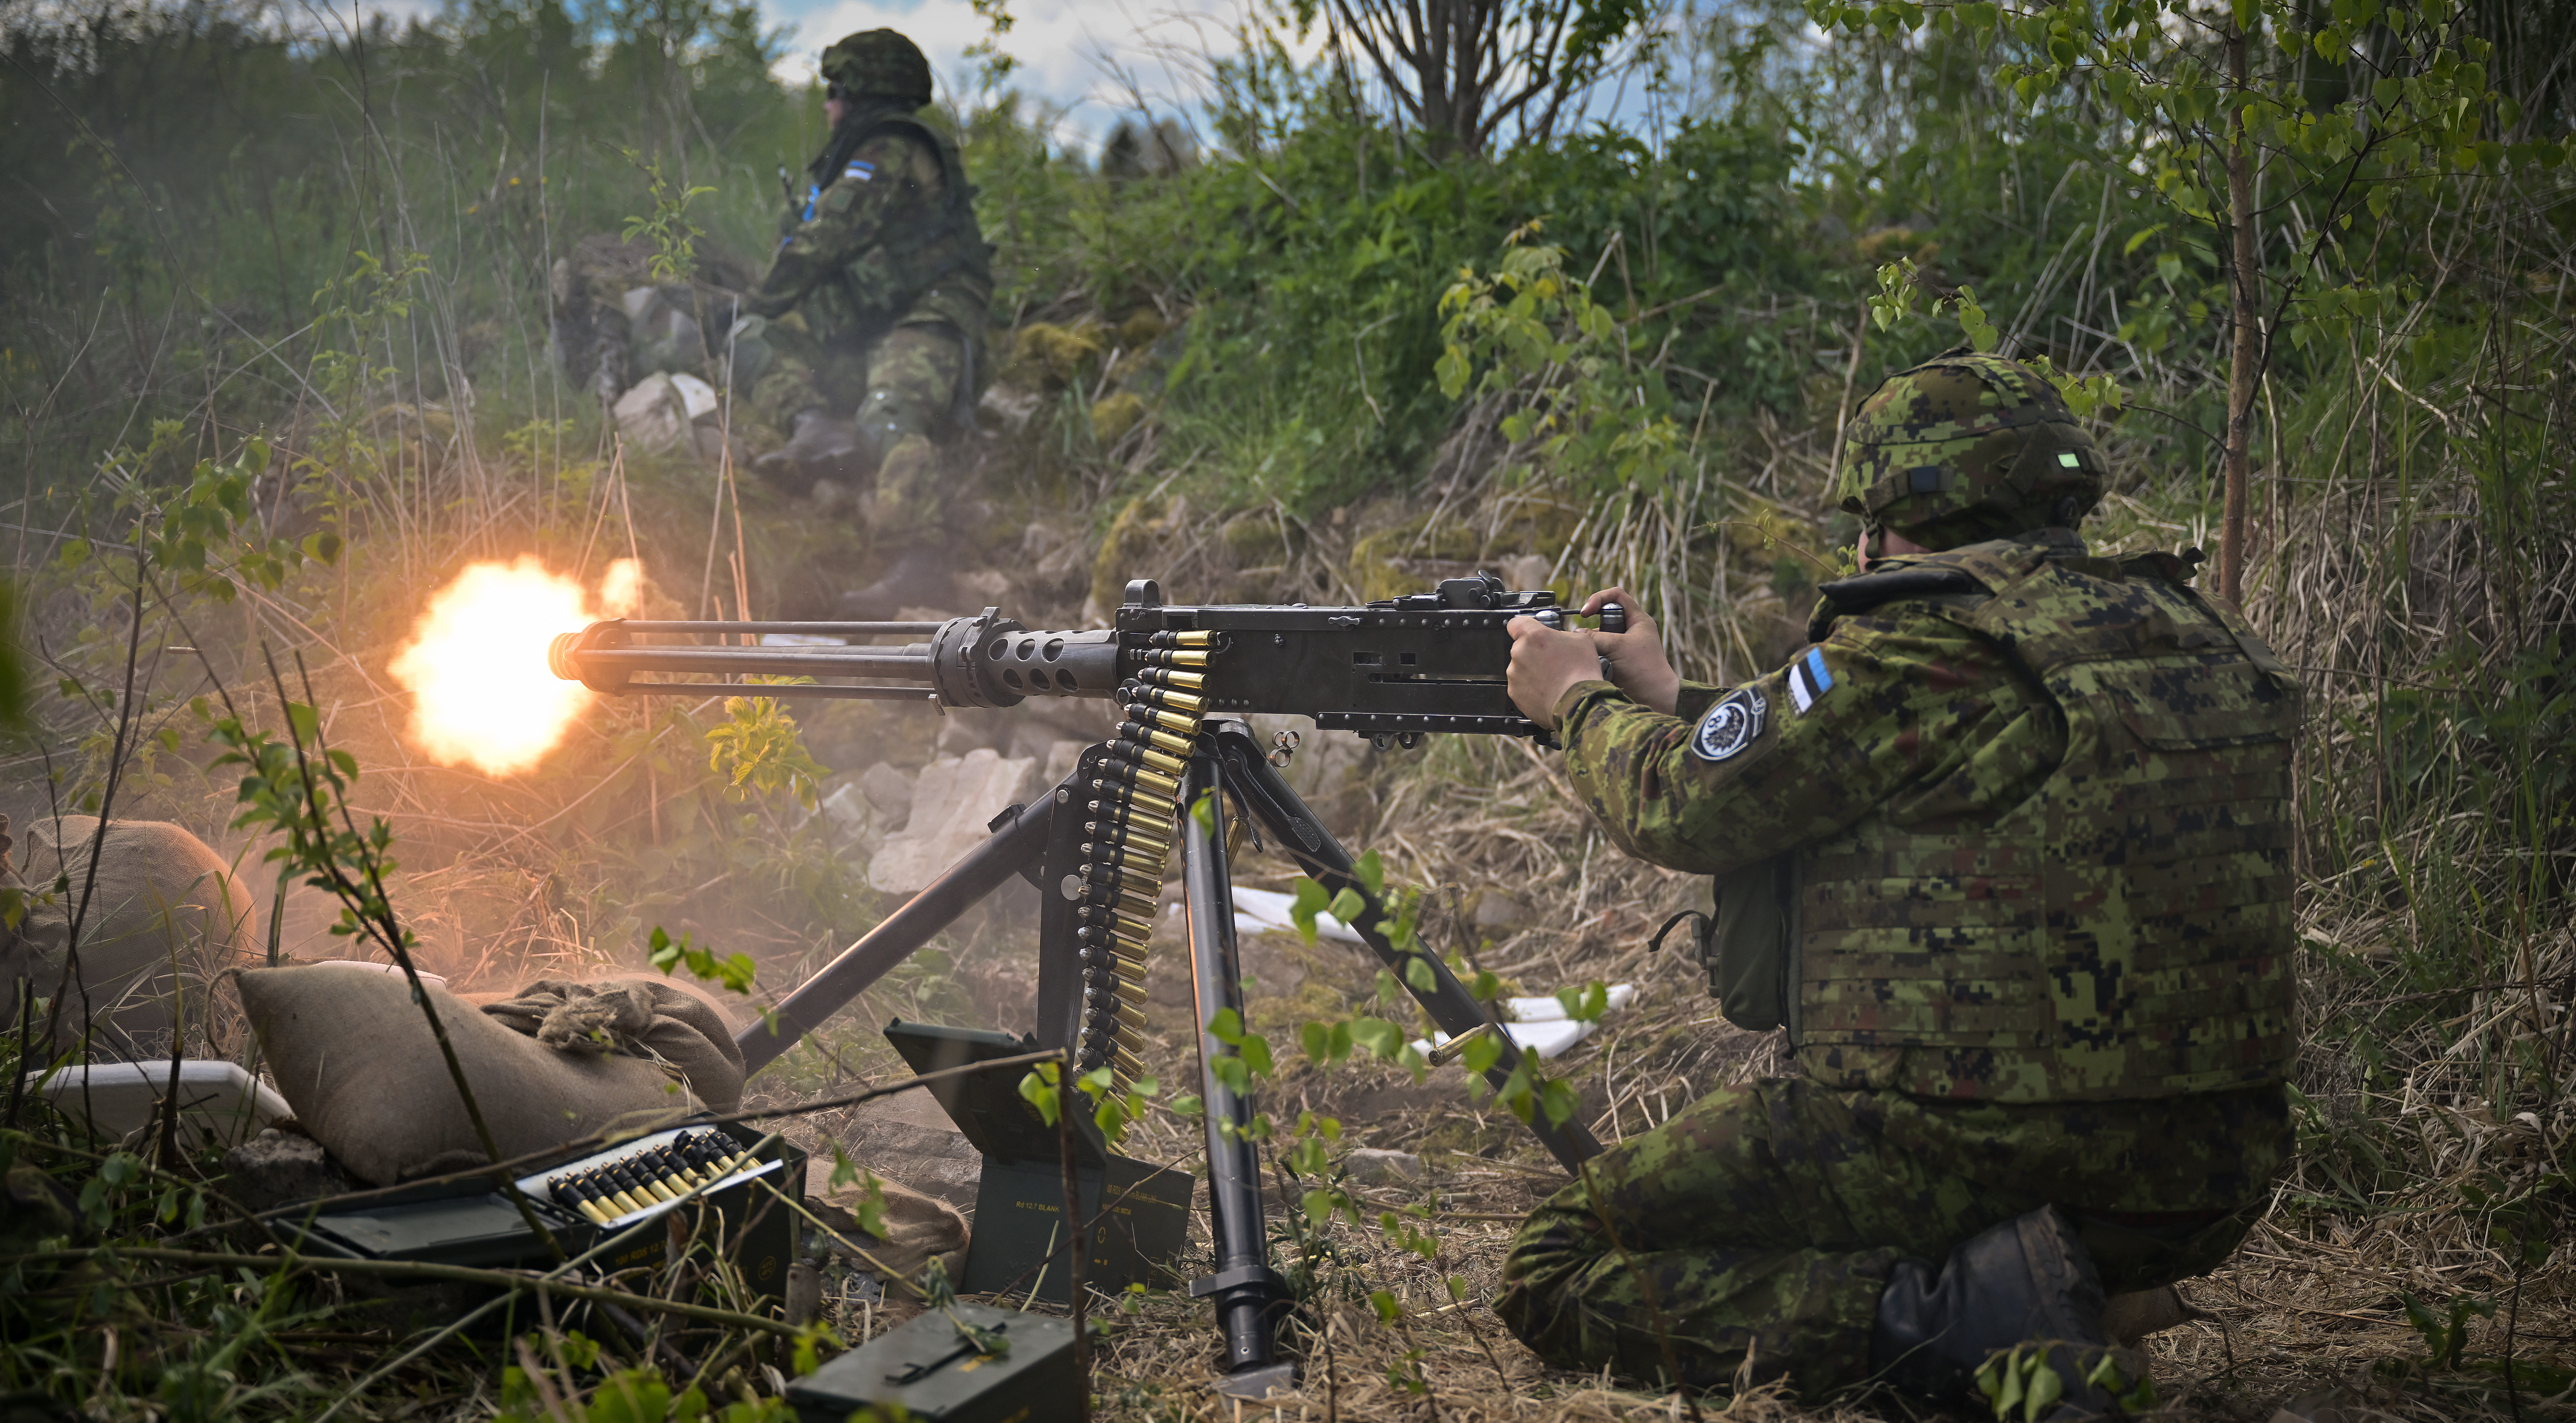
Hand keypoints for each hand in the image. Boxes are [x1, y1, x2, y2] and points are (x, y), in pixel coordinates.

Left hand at [1507, 617, 1605, 729]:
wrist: (1578, 704)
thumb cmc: (1581, 673)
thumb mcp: (1581, 640)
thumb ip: (1563, 634)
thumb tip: (1558, 638)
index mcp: (1533, 636)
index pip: (1516, 623)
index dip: (1523, 627)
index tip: (1529, 633)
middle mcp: (1519, 653)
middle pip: (1521, 648)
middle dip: (1534, 653)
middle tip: (1552, 662)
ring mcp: (1514, 674)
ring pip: (1520, 667)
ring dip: (1532, 671)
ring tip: (1551, 679)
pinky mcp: (1514, 692)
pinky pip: (1520, 686)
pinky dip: (1530, 688)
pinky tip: (1546, 690)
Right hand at [1579, 588, 1680, 715]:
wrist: (1655, 698)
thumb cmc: (1643, 669)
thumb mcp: (1617, 646)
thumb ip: (1594, 637)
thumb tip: (1577, 635)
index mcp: (1638, 620)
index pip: (1616, 595)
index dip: (1598, 599)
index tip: (1586, 613)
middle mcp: (1632, 630)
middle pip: (1606, 616)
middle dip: (1594, 626)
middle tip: (1588, 638)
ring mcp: (1625, 646)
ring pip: (1601, 636)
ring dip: (1594, 644)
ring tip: (1594, 655)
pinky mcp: (1618, 661)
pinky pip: (1601, 652)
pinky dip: (1596, 656)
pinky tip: (1595, 664)